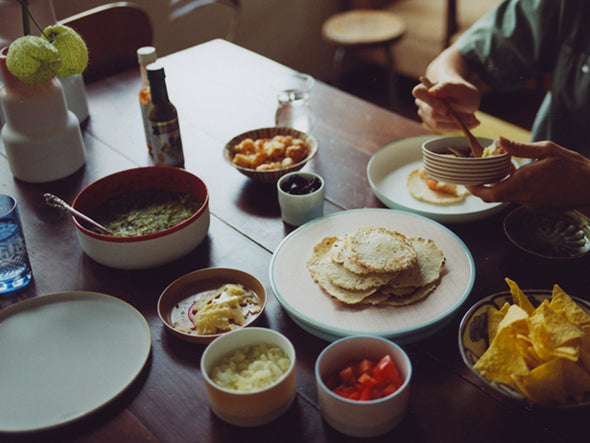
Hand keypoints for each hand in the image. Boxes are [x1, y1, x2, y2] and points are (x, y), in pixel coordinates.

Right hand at [412, 80, 480, 132]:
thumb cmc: (461, 92)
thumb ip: (447, 87)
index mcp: (424, 89)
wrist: (463, 99)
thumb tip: (432, 91)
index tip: (446, 110)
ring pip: (438, 124)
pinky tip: (468, 123)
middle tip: (472, 116)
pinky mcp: (432, 126)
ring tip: (473, 119)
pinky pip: (443, 130)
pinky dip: (457, 128)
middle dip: (453, 117)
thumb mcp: (460, 87)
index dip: (431, 102)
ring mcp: (426, 116)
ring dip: (457, 124)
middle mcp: (422, 103)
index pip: (419, 92)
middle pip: (432, 113)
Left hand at [467, 137, 589, 212]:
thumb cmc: (573, 166)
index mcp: (524, 182)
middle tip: (475, 173)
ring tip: (498, 168)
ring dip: (497, 184)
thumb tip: (499, 140)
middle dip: (481, 186)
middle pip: (492, 196)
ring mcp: (530, 203)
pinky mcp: (536, 205)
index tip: (465, 180)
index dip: (474, 189)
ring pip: (504, 196)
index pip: (489, 193)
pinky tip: (516, 172)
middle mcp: (524, 197)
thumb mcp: (547, 149)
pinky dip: (510, 186)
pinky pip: (516, 197)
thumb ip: (520, 147)